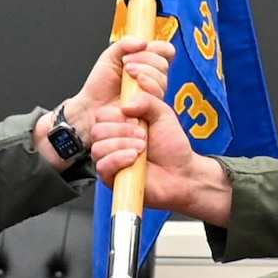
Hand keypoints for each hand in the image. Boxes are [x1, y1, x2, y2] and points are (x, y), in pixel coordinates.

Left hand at [71, 36, 173, 134]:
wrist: (91, 106)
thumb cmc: (100, 85)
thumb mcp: (110, 56)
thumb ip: (125, 43)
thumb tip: (143, 42)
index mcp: (148, 64)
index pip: (166, 51)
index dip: (157, 48)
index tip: (142, 47)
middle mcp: (154, 79)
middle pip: (163, 64)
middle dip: (144, 60)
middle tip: (126, 64)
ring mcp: (153, 94)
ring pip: (161, 80)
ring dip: (143, 74)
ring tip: (126, 76)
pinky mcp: (151, 109)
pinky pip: (157, 97)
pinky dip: (145, 90)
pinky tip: (131, 90)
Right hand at [88, 92, 232, 224]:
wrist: (181, 173)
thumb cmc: (172, 147)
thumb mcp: (164, 114)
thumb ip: (147, 100)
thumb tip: (126, 104)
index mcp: (121, 124)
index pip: (102, 114)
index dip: (118, 115)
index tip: (138, 120)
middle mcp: (112, 141)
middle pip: (97, 130)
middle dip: (122, 131)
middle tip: (143, 136)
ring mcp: (110, 159)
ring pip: (98, 148)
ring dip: (122, 145)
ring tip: (141, 149)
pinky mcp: (111, 177)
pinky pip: (102, 165)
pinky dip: (118, 159)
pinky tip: (133, 159)